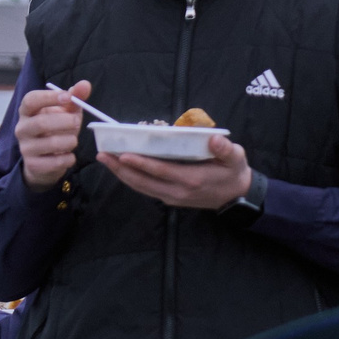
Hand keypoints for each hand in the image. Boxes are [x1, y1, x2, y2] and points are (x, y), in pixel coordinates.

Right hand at [14, 80, 87, 188]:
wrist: (44, 160)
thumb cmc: (56, 129)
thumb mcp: (66, 112)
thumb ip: (75, 98)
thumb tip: (85, 84)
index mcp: (27, 112)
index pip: (30, 100)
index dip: (49, 97)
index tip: (67, 97)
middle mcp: (22, 129)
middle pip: (41, 123)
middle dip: (65, 122)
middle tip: (77, 122)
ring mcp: (25, 148)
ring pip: (52, 143)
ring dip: (70, 141)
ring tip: (73, 140)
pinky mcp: (33, 165)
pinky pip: (57, 161)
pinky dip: (69, 158)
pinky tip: (68, 155)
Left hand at [103, 135, 252, 210]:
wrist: (236, 196)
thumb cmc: (233, 172)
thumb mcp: (236, 158)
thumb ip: (225, 149)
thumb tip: (215, 139)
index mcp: (192, 179)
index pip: (160, 170)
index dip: (141, 163)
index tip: (123, 154)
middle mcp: (177, 191)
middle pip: (142, 181)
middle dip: (120, 168)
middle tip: (102, 155)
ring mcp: (170, 197)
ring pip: (140, 186)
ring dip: (120, 174)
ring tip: (105, 159)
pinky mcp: (168, 199)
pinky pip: (145, 189)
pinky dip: (130, 179)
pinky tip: (119, 168)